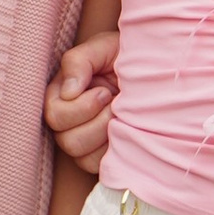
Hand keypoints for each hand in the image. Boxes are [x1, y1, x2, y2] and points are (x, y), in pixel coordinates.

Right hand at [46, 33, 118, 171]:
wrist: (158, 72)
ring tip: (122, 115)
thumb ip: (79, 61)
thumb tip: (68, 93)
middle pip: (66, 140)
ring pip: (82, 156)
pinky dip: (115, 150)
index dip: (82, 106)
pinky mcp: (101, 156)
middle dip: (97, 121)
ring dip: (107, 134)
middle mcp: (67, 121)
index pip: (54, 115)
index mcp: (61, 95)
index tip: (104, 90)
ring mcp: (84, 141)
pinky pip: (99, 166)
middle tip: (115, 102)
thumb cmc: (128, 56)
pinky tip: (127, 129)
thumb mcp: (103, 48)